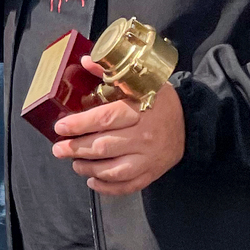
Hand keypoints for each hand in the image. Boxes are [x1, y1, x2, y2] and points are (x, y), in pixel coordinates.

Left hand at [50, 78, 185, 195]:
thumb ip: (110, 72)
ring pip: (113, 170)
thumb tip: (85, 61)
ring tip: (74, 163)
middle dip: (76, 149)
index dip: (79, 124)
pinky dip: (108, 188)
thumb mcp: (140, 80)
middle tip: (58, 149)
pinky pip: (128, 186)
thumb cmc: (160, 99)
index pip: (105, 119)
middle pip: (104, 147)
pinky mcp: (152, 173)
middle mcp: (144, 136)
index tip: (60, 127)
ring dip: (89, 169)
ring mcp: (149, 158)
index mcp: (139, 110)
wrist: (191, 121)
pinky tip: (93, 181)